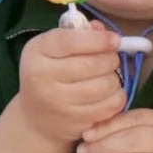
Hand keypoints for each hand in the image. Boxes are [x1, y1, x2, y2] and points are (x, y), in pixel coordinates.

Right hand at [15, 24, 127, 147]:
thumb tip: (105, 32)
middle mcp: (43, 78)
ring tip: (107, 76)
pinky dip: (117, 96)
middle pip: (93, 64)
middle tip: (110, 59)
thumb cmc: (48, 73)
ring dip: (114, 78)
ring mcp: (59, 102)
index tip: (115, 39)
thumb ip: (78, 35)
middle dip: (110, 59)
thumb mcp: (52, 48)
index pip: (70, 42)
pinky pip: (110, 105)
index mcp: (36, 53)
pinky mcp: (76, 120)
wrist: (35, 118)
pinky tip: (109, 92)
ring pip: (105, 85)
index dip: (98, 39)